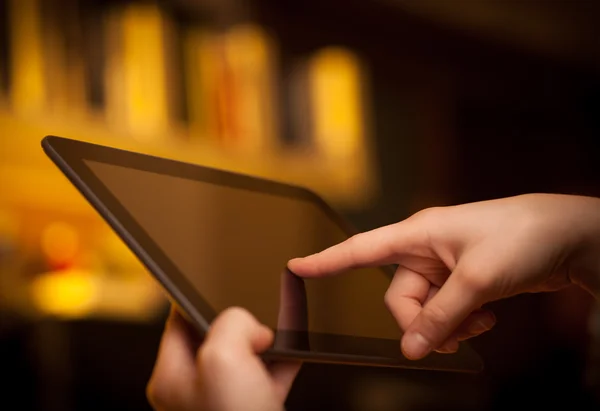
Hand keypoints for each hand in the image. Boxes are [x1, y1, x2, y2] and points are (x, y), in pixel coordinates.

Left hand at [146, 307, 300, 410]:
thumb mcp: (222, 358)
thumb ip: (230, 323)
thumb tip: (250, 327)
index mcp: (172, 377)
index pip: (179, 321)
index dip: (201, 300)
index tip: (219, 283)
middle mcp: (195, 390)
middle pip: (216, 336)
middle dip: (241, 324)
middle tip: (258, 319)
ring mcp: (225, 402)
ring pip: (245, 355)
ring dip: (266, 342)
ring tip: (280, 334)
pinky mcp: (254, 409)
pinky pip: (269, 375)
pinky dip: (283, 363)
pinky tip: (295, 354)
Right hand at [288, 193, 599, 360]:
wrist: (567, 236)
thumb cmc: (522, 235)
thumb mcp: (477, 279)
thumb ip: (441, 316)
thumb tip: (412, 348)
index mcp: (418, 234)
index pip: (360, 248)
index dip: (326, 260)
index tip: (296, 266)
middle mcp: (424, 249)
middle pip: (398, 298)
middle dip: (422, 322)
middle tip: (452, 333)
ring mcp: (443, 265)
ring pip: (423, 309)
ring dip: (446, 324)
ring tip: (478, 321)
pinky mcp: (461, 278)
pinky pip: (444, 310)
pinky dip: (460, 322)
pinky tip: (484, 318)